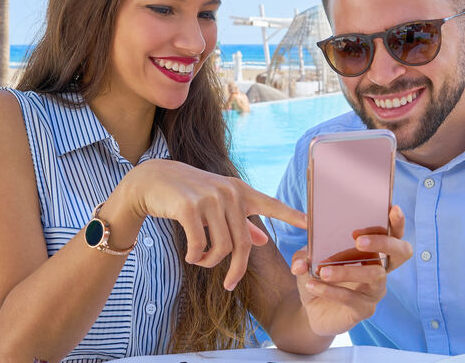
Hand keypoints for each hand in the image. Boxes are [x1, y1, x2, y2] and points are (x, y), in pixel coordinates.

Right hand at [120, 159, 306, 289]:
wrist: (153, 181)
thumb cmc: (188, 195)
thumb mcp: (217, 205)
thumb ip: (241, 222)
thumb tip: (264, 239)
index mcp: (240, 191)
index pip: (272, 204)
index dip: (292, 216)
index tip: (312, 225)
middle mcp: (229, 193)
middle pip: (243, 244)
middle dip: (236, 269)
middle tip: (229, 284)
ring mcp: (210, 199)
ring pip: (222, 248)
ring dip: (211, 262)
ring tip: (200, 260)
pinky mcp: (190, 207)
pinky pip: (200, 245)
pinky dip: (196, 257)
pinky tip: (190, 255)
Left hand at [290, 205, 411, 335]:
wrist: (310, 308)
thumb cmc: (317, 276)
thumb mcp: (307, 259)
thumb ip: (303, 256)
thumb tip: (300, 263)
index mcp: (372, 251)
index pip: (394, 234)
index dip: (397, 223)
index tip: (392, 209)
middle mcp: (380, 268)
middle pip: (401, 252)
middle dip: (383, 242)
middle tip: (358, 240)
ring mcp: (375, 290)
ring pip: (374, 274)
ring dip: (347, 270)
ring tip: (322, 270)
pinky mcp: (365, 309)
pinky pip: (351, 297)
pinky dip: (330, 290)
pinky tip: (311, 285)